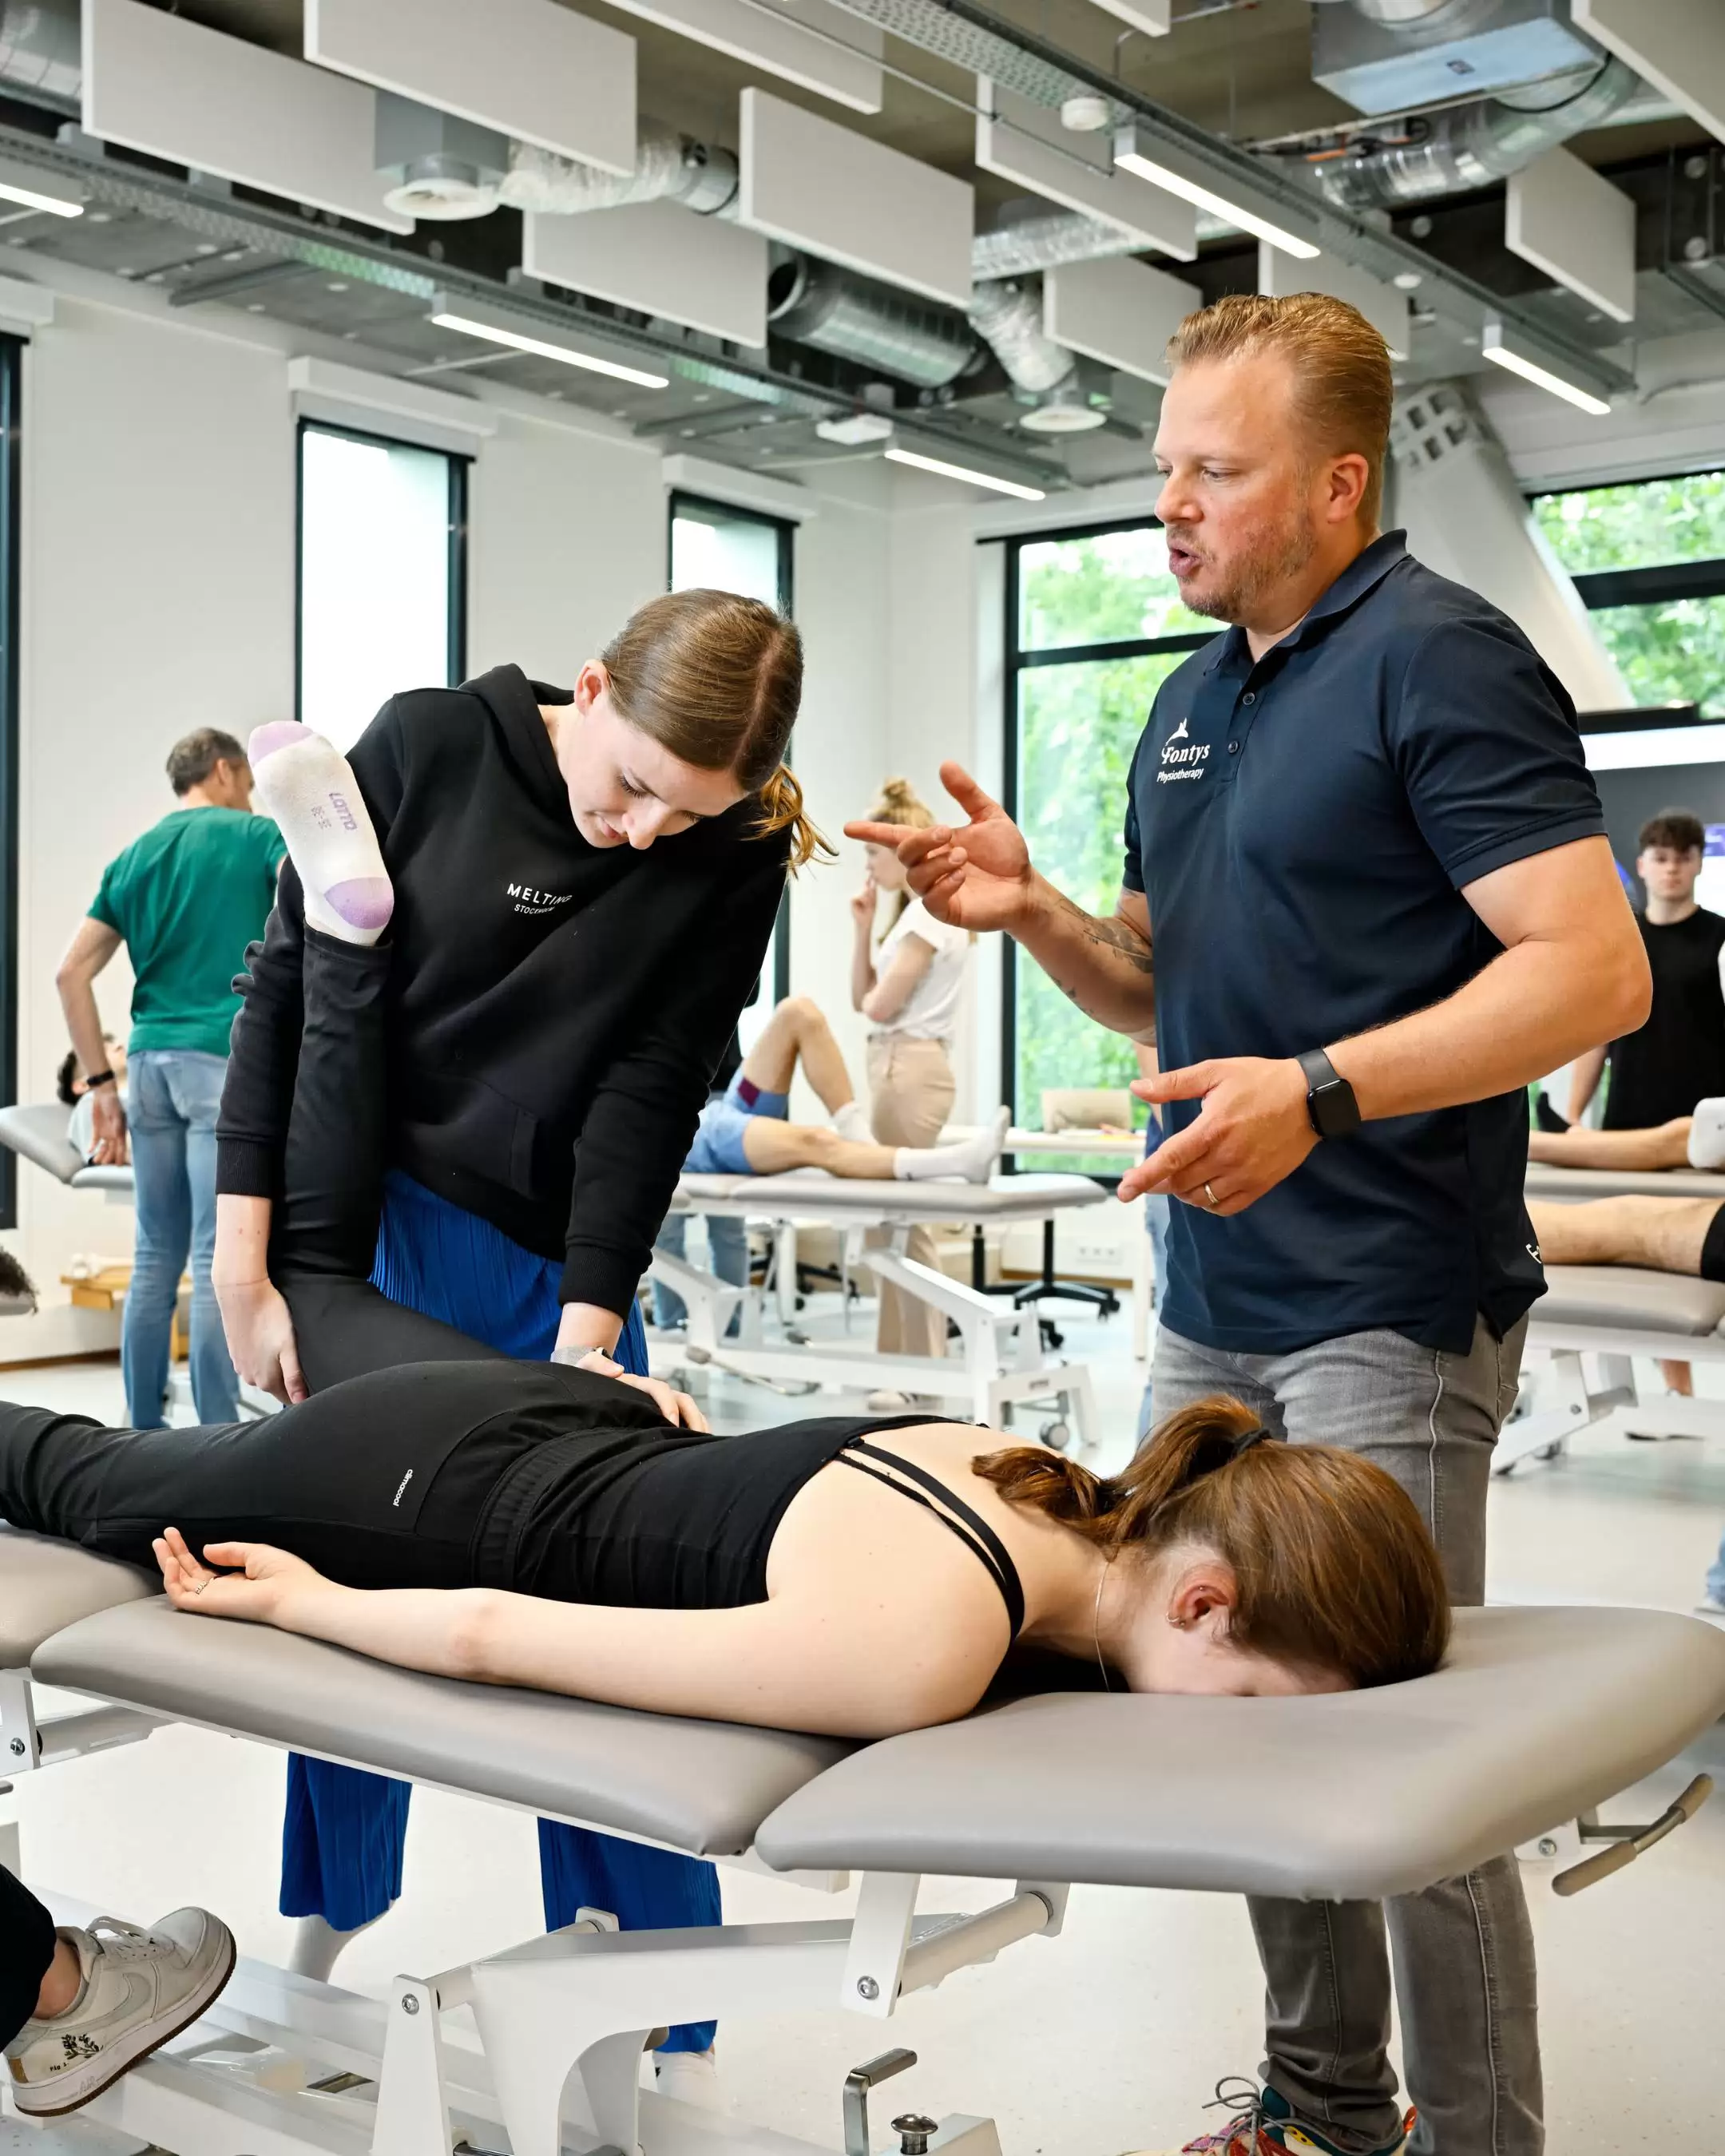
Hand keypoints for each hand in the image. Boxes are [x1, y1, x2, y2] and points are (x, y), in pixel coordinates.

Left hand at [88, 1088, 127, 1167]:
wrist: (104, 1094)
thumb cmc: (113, 1103)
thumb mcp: (116, 1114)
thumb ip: (116, 1125)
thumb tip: (117, 1137)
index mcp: (120, 1131)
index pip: (121, 1147)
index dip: (120, 1156)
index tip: (118, 1165)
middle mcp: (114, 1134)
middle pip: (112, 1149)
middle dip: (108, 1158)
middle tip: (102, 1165)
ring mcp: (106, 1132)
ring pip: (104, 1147)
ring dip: (101, 1154)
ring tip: (95, 1161)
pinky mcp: (98, 1129)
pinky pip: (96, 1140)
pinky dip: (93, 1146)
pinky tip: (89, 1151)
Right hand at [153, 1525, 324, 1624]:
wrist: (294, 1593)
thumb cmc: (283, 1574)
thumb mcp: (255, 1553)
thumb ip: (230, 1551)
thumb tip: (205, 1549)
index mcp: (233, 1581)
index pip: (201, 1568)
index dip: (186, 1552)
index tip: (174, 1533)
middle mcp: (220, 1591)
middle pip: (187, 1574)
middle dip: (172, 1554)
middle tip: (161, 1536)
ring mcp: (213, 1599)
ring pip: (179, 1584)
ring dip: (166, 1563)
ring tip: (159, 1543)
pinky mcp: (208, 1605)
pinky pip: (181, 1597)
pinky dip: (171, 1580)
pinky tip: (171, 1561)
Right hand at [214, 1275, 306, 1403]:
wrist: (242, 1293)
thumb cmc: (270, 1317)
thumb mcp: (289, 1348)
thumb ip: (294, 1377)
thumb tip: (300, 1402)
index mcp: (266, 1380)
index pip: (288, 1398)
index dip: (302, 1393)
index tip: (312, 1381)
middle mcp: (250, 1377)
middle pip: (276, 1386)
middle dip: (289, 1380)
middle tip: (302, 1360)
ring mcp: (240, 1365)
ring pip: (264, 1373)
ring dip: (275, 1367)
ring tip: (285, 1348)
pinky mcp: (235, 1352)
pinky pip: (253, 1362)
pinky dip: (262, 1356)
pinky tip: (269, 1341)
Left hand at [568, 1347, 709, 1431]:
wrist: (589, 1377)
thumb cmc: (587, 1373)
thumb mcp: (588, 1364)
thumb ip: (599, 1365)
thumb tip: (619, 1370)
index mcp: (638, 1383)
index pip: (660, 1389)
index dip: (668, 1405)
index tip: (672, 1424)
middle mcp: (653, 1391)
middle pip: (682, 1399)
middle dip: (693, 1418)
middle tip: (697, 1439)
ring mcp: (658, 1402)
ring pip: (686, 1409)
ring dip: (697, 1423)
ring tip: (703, 1444)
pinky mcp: (658, 1412)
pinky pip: (683, 1418)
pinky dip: (693, 1427)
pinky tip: (695, 1445)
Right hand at [844, 762, 1033, 933]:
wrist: (1025, 887)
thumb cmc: (1006, 855)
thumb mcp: (989, 816)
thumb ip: (966, 793)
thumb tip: (945, 764)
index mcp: (933, 845)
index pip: (894, 837)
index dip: (871, 832)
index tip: (848, 827)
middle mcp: (929, 867)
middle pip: (904, 853)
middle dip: (921, 841)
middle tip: (947, 833)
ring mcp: (935, 891)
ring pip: (916, 877)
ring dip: (937, 863)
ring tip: (962, 857)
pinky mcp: (946, 911)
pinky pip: (931, 899)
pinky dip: (945, 884)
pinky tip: (962, 876)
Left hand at [1120, 1057, 1316, 1212]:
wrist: (1311, 1098)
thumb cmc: (1261, 1081)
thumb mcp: (1215, 1072)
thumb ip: (1174, 1083)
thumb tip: (1137, 1088)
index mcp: (1211, 1129)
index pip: (1169, 1160)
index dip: (1143, 1178)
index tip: (1124, 1191)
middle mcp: (1227, 1156)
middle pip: (1180, 1183)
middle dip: (1158, 1183)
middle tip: (1148, 1177)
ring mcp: (1245, 1174)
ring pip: (1200, 1198)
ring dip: (1182, 1193)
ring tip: (1177, 1179)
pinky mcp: (1261, 1184)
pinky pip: (1226, 1207)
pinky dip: (1208, 1204)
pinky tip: (1204, 1190)